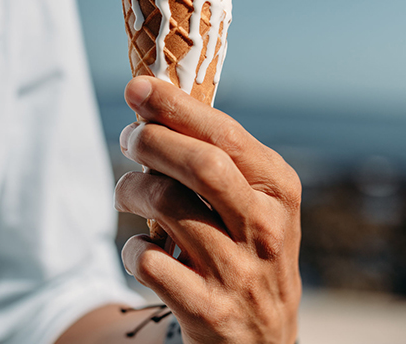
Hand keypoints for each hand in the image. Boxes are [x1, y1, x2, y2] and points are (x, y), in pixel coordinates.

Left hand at [114, 76, 301, 343]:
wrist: (263, 341)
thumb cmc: (249, 252)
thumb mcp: (254, 204)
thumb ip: (218, 158)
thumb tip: (154, 104)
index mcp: (279, 191)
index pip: (225, 135)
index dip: (176, 106)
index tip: (138, 87)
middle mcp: (266, 229)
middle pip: (200, 164)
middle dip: (152, 141)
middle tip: (127, 137)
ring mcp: (239, 273)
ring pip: (166, 207)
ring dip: (132, 189)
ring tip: (127, 190)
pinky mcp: (209, 310)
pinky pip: (149, 262)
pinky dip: (132, 248)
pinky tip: (141, 248)